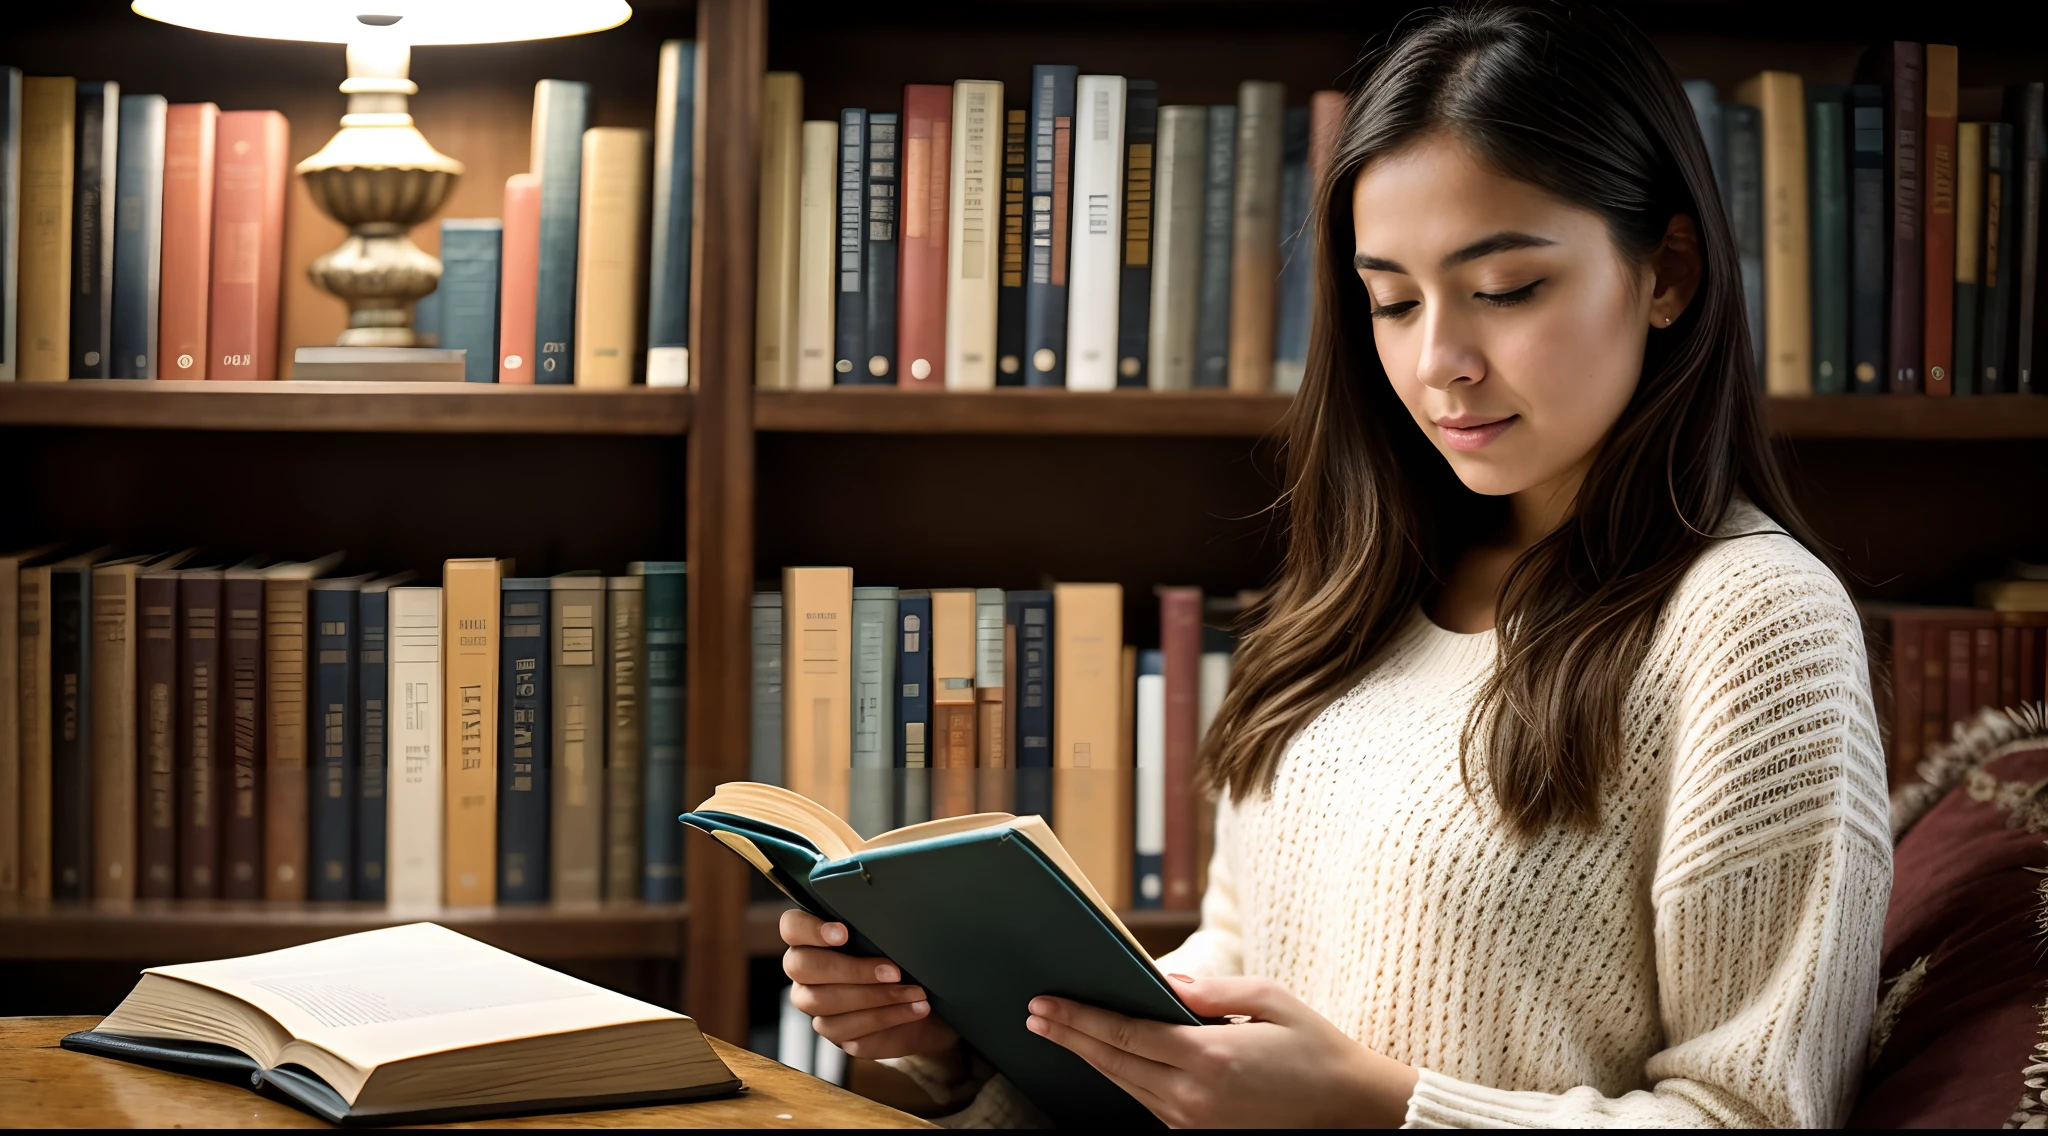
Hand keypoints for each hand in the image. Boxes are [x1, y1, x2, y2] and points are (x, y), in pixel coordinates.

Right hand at [780, 909, 960, 1061]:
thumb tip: (890, 913)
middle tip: (894, 970)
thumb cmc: (902, 959)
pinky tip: (915, 1009)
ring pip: (826, 1004)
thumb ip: (878, 925)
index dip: (810, 930)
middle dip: (851, 970)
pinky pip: (851, 1031)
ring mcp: (817, 1008)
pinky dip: (889, 1018)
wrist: (922, 1001)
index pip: (792, 928)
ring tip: (915, 992)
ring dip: (877, 997)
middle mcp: (806, 975)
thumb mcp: (893, 938)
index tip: (845, 933)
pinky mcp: (837, 1035)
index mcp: (813, 940)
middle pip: (802, 968)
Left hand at [1025, 973, 1417, 1127]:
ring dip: (1090, 1058)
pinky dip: (1123, 1077)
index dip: (1080, 1018)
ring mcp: (1195, 1122)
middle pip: (1115, 1064)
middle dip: (1071, 1037)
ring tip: (1058, 1032)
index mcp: (1210, 1058)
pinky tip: (1106, 1058)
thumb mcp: (1270, 999)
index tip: (1045, 1004)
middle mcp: (1195, 1096)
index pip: (1126, 1035)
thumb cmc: (1315, 1046)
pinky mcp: (1201, 1134)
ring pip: (1127, 1087)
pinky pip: (1150, 1103)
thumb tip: (1161, 982)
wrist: (1350, 1108)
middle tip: (1034, 1015)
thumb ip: (1210, 990)